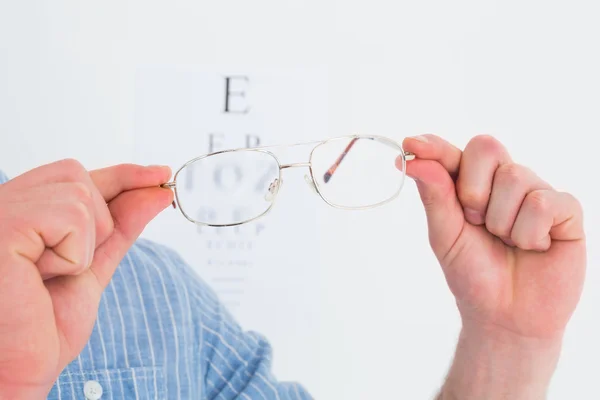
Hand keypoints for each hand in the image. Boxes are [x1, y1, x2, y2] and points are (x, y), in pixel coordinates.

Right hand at [0, 159, 172, 398]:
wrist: (16, 371)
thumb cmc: (41, 326)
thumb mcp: (93, 266)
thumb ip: (121, 226)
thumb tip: (156, 190)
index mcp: (18, 210)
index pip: (75, 174)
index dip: (122, 174)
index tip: (160, 175)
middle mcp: (2, 203)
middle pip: (78, 177)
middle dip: (95, 225)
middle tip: (63, 270)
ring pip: (78, 195)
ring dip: (81, 246)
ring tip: (44, 277)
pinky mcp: (2, 225)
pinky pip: (70, 217)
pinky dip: (73, 254)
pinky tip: (39, 276)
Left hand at [401, 135, 585, 398]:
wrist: (506, 316)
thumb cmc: (473, 274)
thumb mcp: (445, 235)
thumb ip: (434, 194)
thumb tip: (412, 157)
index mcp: (471, 184)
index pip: (454, 153)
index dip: (434, 146)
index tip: (412, 145)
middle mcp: (504, 181)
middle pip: (486, 148)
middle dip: (473, 189)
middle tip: (476, 222)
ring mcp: (535, 192)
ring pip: (515, 177)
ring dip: (501, 221)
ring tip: (507, 242)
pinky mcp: (565, 210)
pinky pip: (543, 202)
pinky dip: (529, 233)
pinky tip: (534, 247)